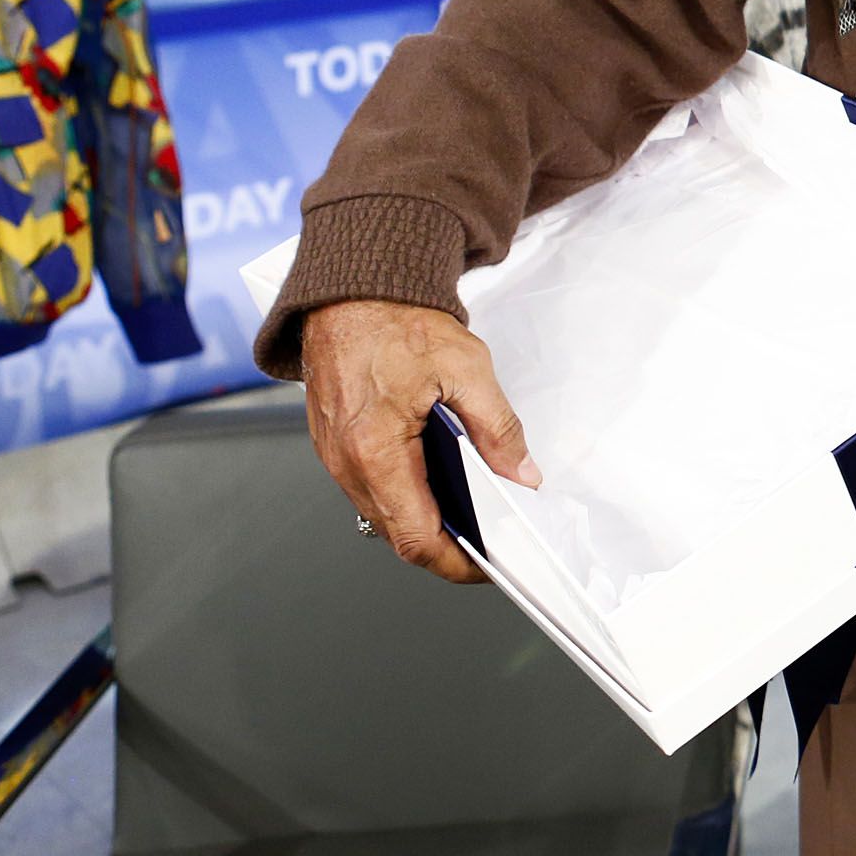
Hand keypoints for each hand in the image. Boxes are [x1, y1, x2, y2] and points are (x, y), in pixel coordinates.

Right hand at [299, 299, 538, 583]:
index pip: (416, 537)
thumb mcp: (467, 369)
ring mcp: (335, 456)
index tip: (489, 565)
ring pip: (383, 514)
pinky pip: (371, 488)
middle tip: (491, 542)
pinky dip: (406, 495)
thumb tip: (520, 474)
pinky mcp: (335, 444)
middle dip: (447, 546)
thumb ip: (498, 428)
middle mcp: (346, 463)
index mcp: (376, 451)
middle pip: (399, 534)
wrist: (351, 290)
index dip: (457, 562)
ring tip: (472, 515)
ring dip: (425, 520)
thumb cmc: (398, 321)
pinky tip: (439, 482)